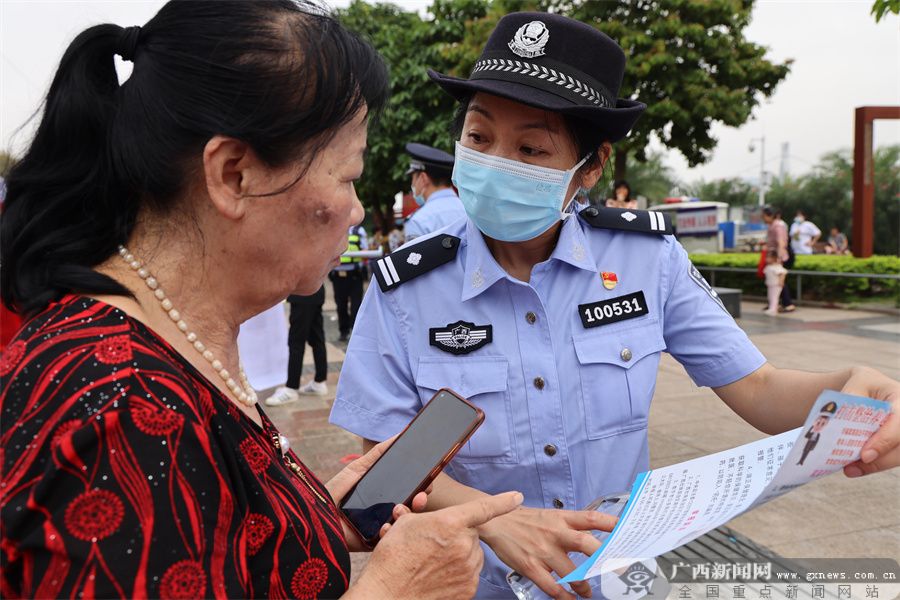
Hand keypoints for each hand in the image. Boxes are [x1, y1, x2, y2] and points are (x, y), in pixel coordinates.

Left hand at [325, 436, 428, 550]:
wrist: (316, 514)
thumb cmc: (335, 490)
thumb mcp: (359, 468)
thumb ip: (379, 453)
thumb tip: (401, 433)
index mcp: (385, 496)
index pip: (410, 491)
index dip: (422, 486)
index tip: (430, 478)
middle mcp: (387, 512)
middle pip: (412, 507)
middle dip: (421, 499)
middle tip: (424, 492)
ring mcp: (383, 528)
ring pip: (406, 524)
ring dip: (411, 513)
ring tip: (408, 505)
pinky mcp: (375, 543)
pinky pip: (390, 539)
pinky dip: (393, 531)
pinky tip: (388, 524)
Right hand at [348, 491, 523, 599]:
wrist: (387, 593)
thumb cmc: (393, 558)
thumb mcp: (406, 523)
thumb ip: (426, 513)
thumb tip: (425, 506)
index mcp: (450, 523)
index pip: (483, 508)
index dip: (503, 501)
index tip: (516, 497)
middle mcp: (463, 545)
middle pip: (471, 533)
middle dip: (456, 534)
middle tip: (434, 542)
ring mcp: (468, 569)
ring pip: (472, 553)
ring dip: (459, 553)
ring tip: (434, 560)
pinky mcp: (468, 589)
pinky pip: (470, 573)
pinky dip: (459, 572)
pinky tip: (439, 575)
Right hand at [478, 506, 616, 598]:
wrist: (495, 522)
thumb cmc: (527, 520)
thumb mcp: (551, 516)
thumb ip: (572, 526)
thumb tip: (598, 536)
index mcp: (562, 518)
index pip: (591, 518)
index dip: (612, 524)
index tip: (628, 532)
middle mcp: (555, 533)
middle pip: (585, 542)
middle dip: (605, 557)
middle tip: (620, 570)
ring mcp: (543, 550)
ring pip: (572, 572)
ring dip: (584, 586)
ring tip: (588, 592)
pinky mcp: (531, 566)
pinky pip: (552, 587)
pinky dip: (564, 597)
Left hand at [841, 366, 899, 477]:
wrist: (874, 388)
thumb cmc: (864, 386)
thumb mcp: (855, 386)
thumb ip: (850, 404)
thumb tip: (837, 428)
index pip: (899, 422)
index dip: (883, 441)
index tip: (865, 456)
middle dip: (879, 460)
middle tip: (851, 468)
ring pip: (898, 456)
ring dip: (875, 465)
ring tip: (850, 469)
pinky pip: (894, 458)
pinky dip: (875, 465)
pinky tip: (856, 467)